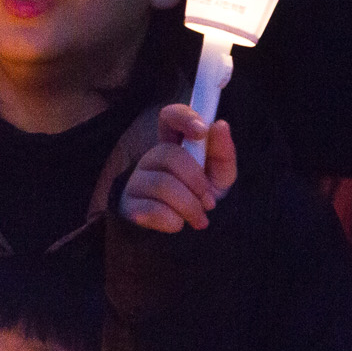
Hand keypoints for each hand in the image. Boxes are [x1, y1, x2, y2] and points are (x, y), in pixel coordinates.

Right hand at [119, 105, 236, 232]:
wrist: (180, 235)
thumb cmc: (200, 198)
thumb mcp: (220, 176)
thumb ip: (222, 153)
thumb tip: (219, 125)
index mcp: (174, 144)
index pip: (169, 116)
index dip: (183, 118)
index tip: (201, 132)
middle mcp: (151, 158)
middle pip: (169, 155)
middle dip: (196, 181)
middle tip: (209, 201)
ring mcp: (136, 180)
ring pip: (162, 185)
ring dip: (189, 206)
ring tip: (199, 218)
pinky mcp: (129, 206)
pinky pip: (152, 209)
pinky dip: (173, 221)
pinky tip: (178, 224)